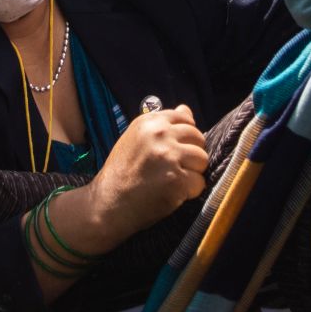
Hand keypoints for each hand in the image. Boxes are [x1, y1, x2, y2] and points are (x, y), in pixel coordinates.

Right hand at [84, 105, 206, 242]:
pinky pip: (199, 182)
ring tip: (173, 181)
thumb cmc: (122, 172)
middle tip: (173, 169)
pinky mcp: (176, 179)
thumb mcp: (136, 138)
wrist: (108, 203)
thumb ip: (162, 124)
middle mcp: (160, 135)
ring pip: (202, 160)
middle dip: (191, 155)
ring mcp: (169, 156)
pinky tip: (173, 194)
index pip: (185, 118)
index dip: (185, 137)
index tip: (175, 150)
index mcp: (149, 122)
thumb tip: (186, 109)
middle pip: (198, 138)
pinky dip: (190, 192)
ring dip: (193, 173)